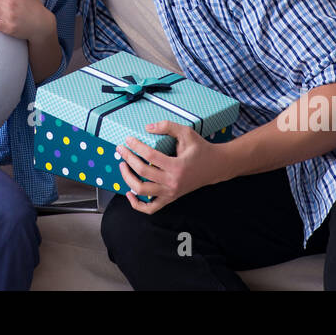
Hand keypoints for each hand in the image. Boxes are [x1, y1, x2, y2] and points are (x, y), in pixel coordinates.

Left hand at [116, 121, 234, 213]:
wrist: (215, 167)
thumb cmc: (200, 149)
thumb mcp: (187, 133)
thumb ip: (168, 126)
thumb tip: (147, 127)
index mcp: (177, 166)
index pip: (150, 156)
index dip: (136, 147)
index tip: (128, 139)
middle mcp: (173, 182)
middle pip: (142, 173)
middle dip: (128, 159)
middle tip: (121, 149)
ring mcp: (170, 192)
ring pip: (142, 191)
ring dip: (127, 178)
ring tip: (123, 166)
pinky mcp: (170, 198)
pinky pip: (150, 208)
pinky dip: (137, 204)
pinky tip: (129, 193)